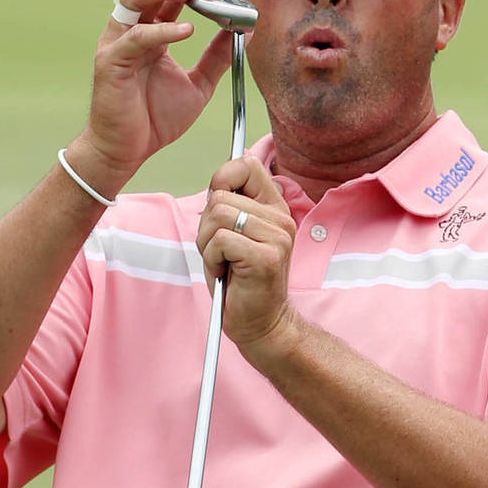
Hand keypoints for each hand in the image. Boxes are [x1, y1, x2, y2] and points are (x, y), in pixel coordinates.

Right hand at [68, 0, 235, 196]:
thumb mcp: (199, 85)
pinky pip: (135, 37)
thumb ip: (218, 58)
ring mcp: (118, 43)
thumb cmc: (155, 120)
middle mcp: (131, 31)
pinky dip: (162, 30)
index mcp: (151, 33)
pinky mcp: (110, 61)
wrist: (127, 151)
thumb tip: (245, 30)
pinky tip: (186, 30)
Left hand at [196, 157, 298, 359]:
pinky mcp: (266, 257)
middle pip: (220, 195)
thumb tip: (215, 183)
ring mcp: (276, 237)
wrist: (261, 323)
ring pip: (217, 216)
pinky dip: (212, 259)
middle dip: (207, 226)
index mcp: (274, 208)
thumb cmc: (241, 281)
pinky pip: (219, 241)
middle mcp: (280, 218)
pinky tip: (227, 273)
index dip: (221, 180)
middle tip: (220, 251)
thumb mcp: (233, 235)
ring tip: (224, 262)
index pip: (245, 164)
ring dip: (208, 244)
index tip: (218, 211)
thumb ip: (228, 206)